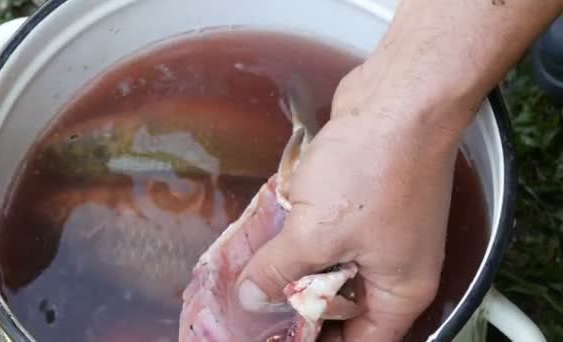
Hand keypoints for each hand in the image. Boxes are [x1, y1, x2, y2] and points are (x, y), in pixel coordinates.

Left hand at [236, 62, 463, 340]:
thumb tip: (253, 297)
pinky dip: (304, 232)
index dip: (319, 341)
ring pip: (332, 262)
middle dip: (299, 302)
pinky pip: (330, 229)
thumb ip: (279, 271)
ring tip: (255, 269)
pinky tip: (272, 229)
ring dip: (296, 263)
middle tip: (257, 301)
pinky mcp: (366, 200)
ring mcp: (382, 230)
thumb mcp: (316, 234)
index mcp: (399, 290)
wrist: (398, 99)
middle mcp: (395, 264)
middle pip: (344, 304)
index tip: (281, 334)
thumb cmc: (376, 168)